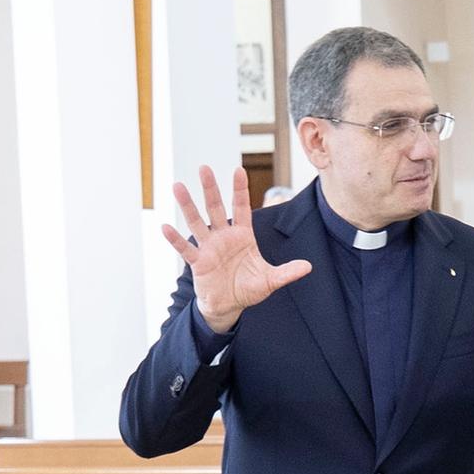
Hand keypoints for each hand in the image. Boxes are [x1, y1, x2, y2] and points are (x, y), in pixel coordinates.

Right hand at [158, 163, 311, 333]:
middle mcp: (224, 236)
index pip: (242, 208)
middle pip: (216, 208)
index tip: (238, 169)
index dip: (240, 190)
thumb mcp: (271, 280)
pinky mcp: (197, 262)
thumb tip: (308, 267)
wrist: (229, 305)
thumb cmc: (248, 288)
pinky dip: (176, 239)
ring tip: (178, 186)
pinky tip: (165, 227)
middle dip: (211, 188)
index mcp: (243, 236)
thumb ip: (287, 272)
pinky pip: (185, 248)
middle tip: (204, 167)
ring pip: (197, 222)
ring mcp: (209, 247)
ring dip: (188, 205)